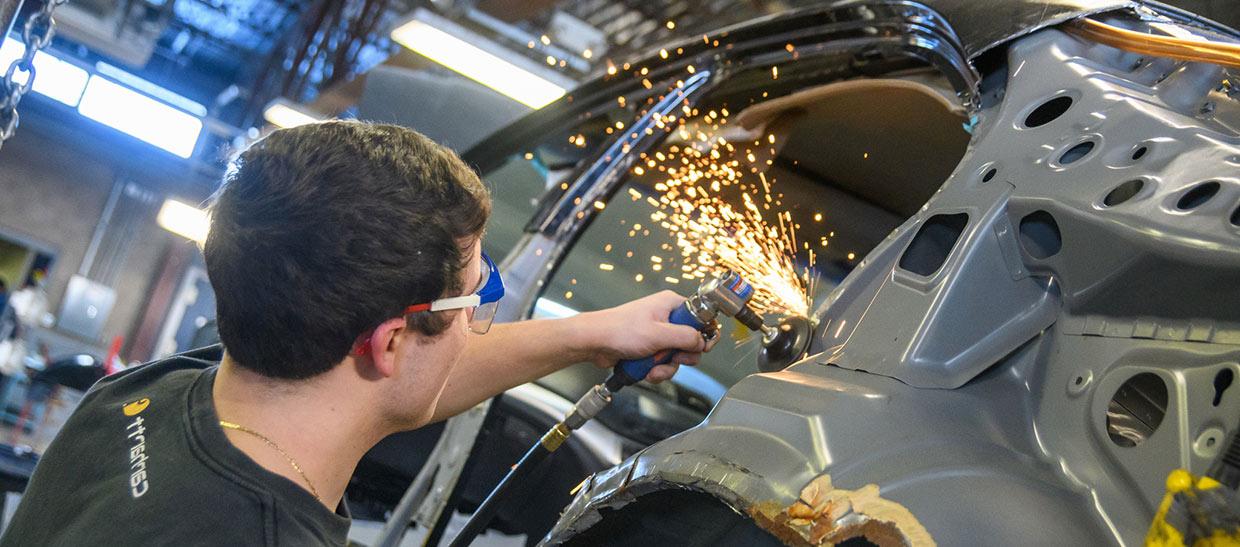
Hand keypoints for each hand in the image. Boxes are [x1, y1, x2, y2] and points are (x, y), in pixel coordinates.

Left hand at [578, 290, 718, 382]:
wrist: (594, 342)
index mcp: (671, 305)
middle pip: (691, 341)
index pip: (701, 317)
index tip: (701, 347)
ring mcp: (658, 334)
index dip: (704, 334)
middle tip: (674, 358)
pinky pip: (664, 362)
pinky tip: (647, 371)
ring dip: (667, 367)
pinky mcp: (650, 347)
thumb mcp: (658, 334)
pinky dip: (657, 370)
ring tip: (653, 368)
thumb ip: (685, 337)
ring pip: (677, 356)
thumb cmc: (619, 330)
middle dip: (682, 356)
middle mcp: (667, 318)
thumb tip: (702, 341)